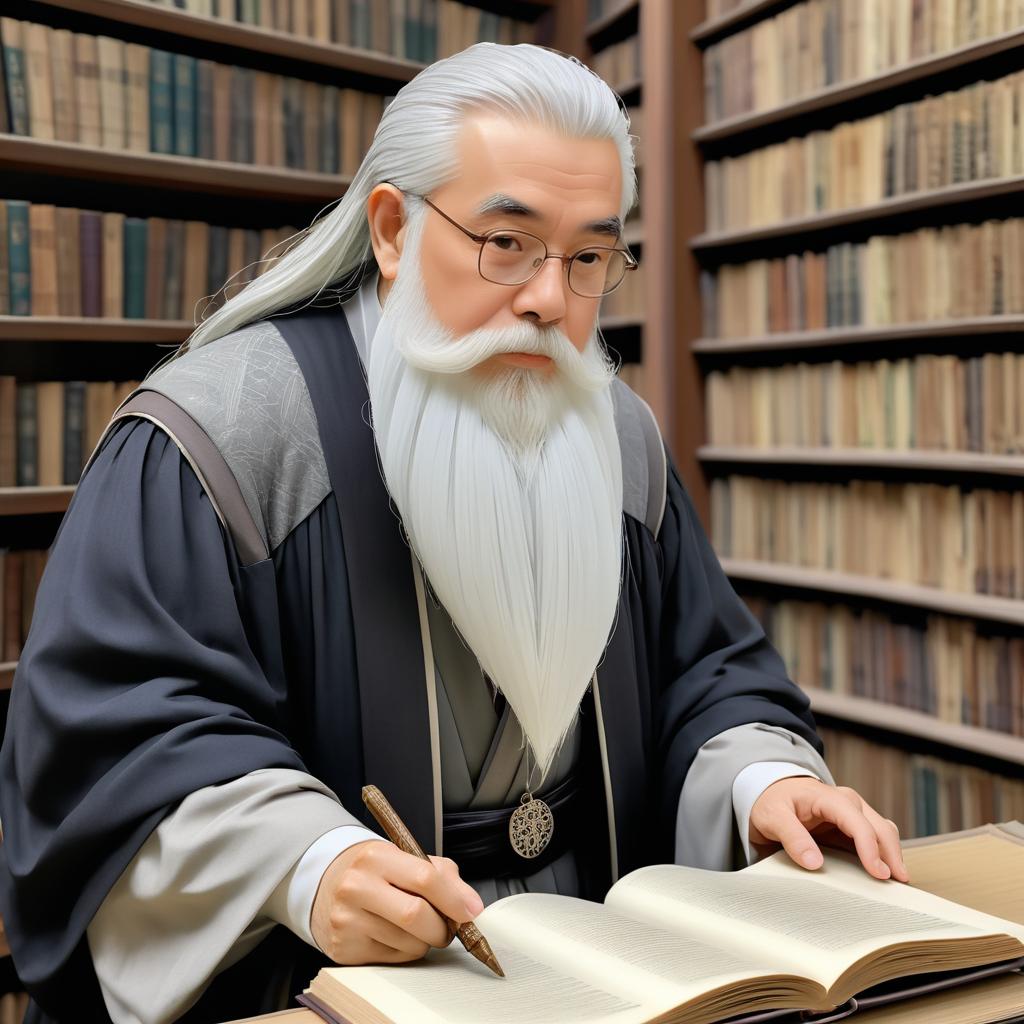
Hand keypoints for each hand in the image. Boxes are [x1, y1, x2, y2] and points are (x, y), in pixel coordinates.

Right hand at [310, 839, 484, 964]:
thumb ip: (441, 875)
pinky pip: (393, 959)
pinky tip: (394, 935)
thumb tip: (471, 905)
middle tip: (447, 926)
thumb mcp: (404, 858)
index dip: (454, 898)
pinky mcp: (344, 949)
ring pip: (408, 943)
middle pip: (416, 916)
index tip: (471, 911)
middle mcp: (356, 887)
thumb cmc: (374, 872)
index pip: (425, 878)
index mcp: (376, 857)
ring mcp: (347, 920)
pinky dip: (405, 951)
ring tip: (415, 926)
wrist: (327, 884)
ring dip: (424, 941)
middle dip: (442, 927)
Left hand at [748, 777, 909, 882]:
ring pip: (883, 832)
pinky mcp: (851, 827)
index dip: (871, 848)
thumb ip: (792, 837)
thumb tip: (815, 863)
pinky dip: (883, 855)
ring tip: (897, 883)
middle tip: (899, 885)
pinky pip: (875, 839)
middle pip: (880, 828)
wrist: (768, 792)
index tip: (879, 874)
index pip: (858, 822)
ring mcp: (852, 814)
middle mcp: (847, 803)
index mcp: (829, 797)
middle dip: (893, 855)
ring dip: (892, 855)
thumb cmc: (770, 801)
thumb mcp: (772, 816)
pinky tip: (884, 874)